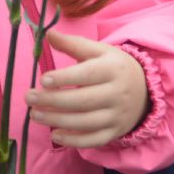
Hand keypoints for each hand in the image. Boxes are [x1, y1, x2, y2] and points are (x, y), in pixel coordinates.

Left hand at [26, 31, 147, 147]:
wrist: (144, 90)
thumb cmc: (112, 67)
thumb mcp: (98, 51)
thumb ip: (73, 44)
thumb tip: (47, 33)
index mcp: (113, 69)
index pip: (88, 75)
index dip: (65, 78)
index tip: (43, 79)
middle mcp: (118, 93)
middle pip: (84, 100)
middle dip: (53, 101)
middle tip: (29, 97)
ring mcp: (117, 115)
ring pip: (85, 122)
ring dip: (57, 120)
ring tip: (35, 114)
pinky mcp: (115, 132)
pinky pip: (93, 140)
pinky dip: (73, 141)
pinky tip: (55, 135)